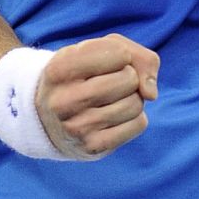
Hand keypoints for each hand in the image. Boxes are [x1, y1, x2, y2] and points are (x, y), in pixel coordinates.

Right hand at [36, 34, 159, 159]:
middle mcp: (64, 100)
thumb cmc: (81, 75)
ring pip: (136, 103)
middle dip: (129, 77)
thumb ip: (134, 54)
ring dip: (132, 98)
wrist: (47, 118)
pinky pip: (138, 124)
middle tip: (109, 82)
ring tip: (110, 100)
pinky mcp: (93, 148)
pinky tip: (114, 118)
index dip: (121, 55)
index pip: (119, 53)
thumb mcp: (97, 50)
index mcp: (59, 69)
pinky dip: (135, 117)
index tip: (103, 62)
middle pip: (129, 79)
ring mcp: (77, 128)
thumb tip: (151, 93)